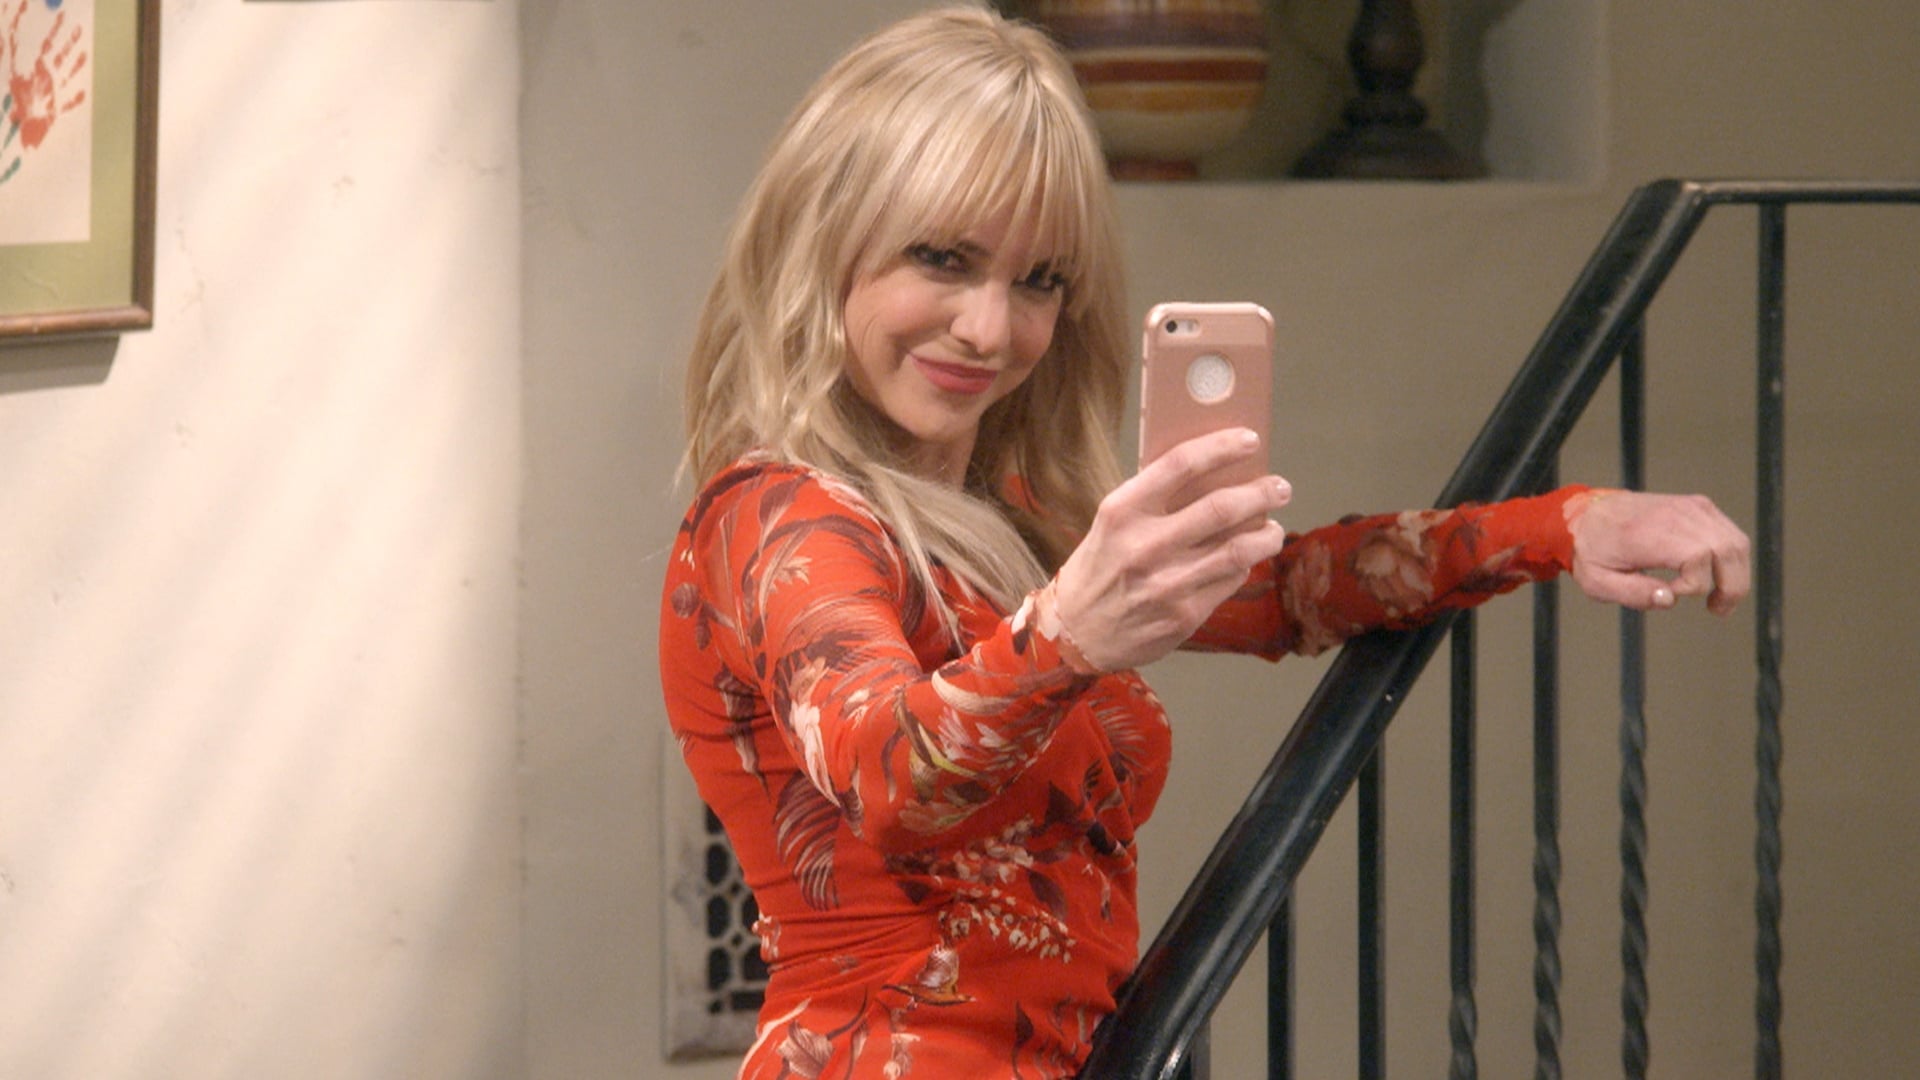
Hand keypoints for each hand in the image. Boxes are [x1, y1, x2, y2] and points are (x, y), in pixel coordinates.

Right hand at [1051, 428, 1291, 670]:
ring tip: (1274, 527)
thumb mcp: (1112, 523)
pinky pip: (1230, 580)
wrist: (1074, 632)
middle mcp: (1144, 545)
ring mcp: (1167, 583)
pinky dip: (1245, 564)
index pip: (1180, 465)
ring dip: (1267, 533)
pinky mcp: (1184, 614)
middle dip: (1261, 493)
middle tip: (1279, 487)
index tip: (1250, 440)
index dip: (1222, 448)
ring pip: (1239, 548)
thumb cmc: (1099, 567)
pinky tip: (1246, 558)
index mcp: (1122, 511)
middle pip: (1221, 507)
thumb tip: (1215, 473)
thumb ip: (1154, 499)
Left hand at [1567, 490, 1750, 614]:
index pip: (1697, 557)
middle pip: (1727, 550)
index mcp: (1650, 533)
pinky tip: (1716, 576)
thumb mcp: (1598, 582)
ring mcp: (1692, 507)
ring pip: (1736, 542)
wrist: (1587, 515)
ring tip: (1720, 599)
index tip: (1673, 593)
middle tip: (1718, 610)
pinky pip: (1730, 533)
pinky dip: (1731, 558)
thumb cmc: (1593, 550)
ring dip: (1737, 575)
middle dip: (1731, 587)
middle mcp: (1676, 515)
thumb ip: (1633, 594)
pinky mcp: (1699, 506)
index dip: (1694, 585)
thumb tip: (1669, 599)